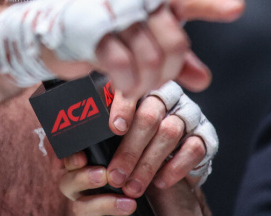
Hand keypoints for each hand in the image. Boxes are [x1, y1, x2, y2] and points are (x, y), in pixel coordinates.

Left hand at [59, 89, 212, 214]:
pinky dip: (175, 166)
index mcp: (139, 86)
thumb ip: (92, 129)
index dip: (123, 105)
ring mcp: (188, 114)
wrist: (164, 172)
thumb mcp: (108, 135)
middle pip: (149, 114)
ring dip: (148, 163)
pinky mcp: (206, 135)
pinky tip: (161, 181)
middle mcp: (166, 95)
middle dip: (130, 149)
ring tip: (132, 186)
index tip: (114, 128)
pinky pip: (194, 147)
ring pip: (169, 131)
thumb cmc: (128, 146)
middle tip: (115, 174)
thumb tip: (64, 141)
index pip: (131, 87)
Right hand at [94, 0, 242, 99]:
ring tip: (136, 87)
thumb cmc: (103, 31)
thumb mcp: (141, 39)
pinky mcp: (90, 32)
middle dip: (170, 72)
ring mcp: (112, 13)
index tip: (236, 9)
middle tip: (156, 82)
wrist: (50, 29)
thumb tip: (204, 79)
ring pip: (150, 58)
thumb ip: (173, 56)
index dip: (212, 5)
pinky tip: (124, 87)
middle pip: (175, 42)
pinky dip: (128, 83)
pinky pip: (123, 65)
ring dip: (147, 83)